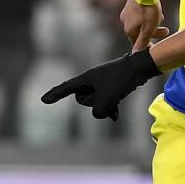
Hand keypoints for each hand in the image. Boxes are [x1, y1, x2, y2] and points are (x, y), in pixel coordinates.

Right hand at [40, 49, 160, 119]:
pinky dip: (110, 108)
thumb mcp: (107, 99)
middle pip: (83, 99)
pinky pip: (105, 102)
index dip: (55, 95)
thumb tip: (102, 114)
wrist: (140, 69)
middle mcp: (91, 80)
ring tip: (116, 97)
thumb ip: (98, 112)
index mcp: (86, 78)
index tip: (44, 100)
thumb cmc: (121, 80)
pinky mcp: (111, 88)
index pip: (66, 88)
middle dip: (94, 102)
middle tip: (107, 94)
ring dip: (105, 104)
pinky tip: (116, 115)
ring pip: (96, 102)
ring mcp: (101, 84)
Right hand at [121, 0, 168, 50]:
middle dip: (154, 32)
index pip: (137, 42)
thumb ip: (143, 41)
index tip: (156, 45)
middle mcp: (125, 21)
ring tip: (162, 19)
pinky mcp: (131, 3)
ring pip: (141, 22)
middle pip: (140, 31)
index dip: (147, 44)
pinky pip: (141, 14)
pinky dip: (149, 15)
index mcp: (128, 29)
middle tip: (166, 31)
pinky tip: (158, 12)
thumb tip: (136, 53)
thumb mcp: (149, 28)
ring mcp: (127, 12)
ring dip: (153, 23)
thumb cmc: (148, 10)